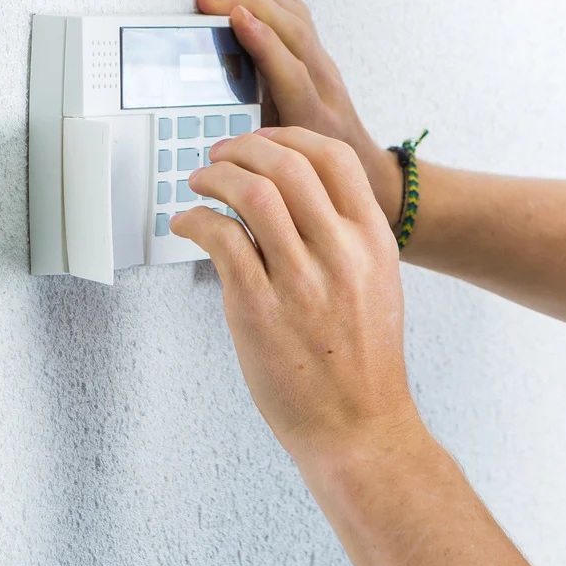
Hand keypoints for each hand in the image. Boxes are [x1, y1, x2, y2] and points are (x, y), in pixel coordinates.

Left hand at [170, 126, 417, 459]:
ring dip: (216, 177)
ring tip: (201, 184)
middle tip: (219, 156)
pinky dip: (196, 220)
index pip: (335, 157)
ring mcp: (301, 281)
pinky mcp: (259, 310)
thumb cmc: (363, 361)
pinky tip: (188, 224)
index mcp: (373, 241)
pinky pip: (222, 240)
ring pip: (253, 193)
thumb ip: (346, 237)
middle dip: (242, 149)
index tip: (261, 143)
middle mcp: (341, 253)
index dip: (288, 138)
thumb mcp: (377, 282)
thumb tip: (297, 197)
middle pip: (288, 164)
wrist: (359, 426)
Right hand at [197, 0, 402, 224]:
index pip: (288, 70)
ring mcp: (323, 65)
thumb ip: (261, 159)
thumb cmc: (325, 176)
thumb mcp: (290, 178)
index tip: (235, 20)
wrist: (366, 170)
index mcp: (312, 115)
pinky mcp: (318, 54)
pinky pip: (298, 11)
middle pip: (291, 32)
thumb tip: (217, 151)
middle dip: (250, 4)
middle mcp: (322, 83)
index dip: (263, 42)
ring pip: (295, 16)